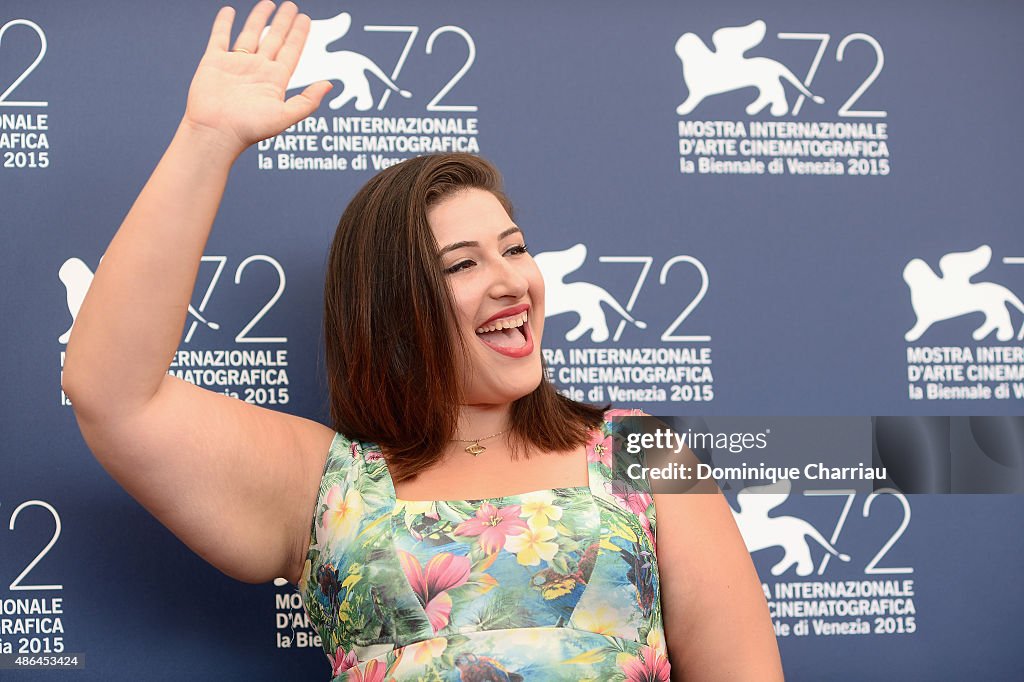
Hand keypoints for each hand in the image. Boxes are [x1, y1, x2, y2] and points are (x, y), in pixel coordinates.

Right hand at [182, 1, 331, 154]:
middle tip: (292, 6)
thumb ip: (308, 101)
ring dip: (259, 18)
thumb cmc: (250, 130)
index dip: (299, 35)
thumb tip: (329, 84)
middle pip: (274, 39)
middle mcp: (257, 70)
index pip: (291, 51)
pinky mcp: (214, 62)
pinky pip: (220, 37)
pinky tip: (229, 11)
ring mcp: (236, 64)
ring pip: (250, 34)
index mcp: (275, 80)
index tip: (305, 19)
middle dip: (283, 23)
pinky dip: (223, 23)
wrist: (216, 133)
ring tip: (268, 3)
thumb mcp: (285, 116)